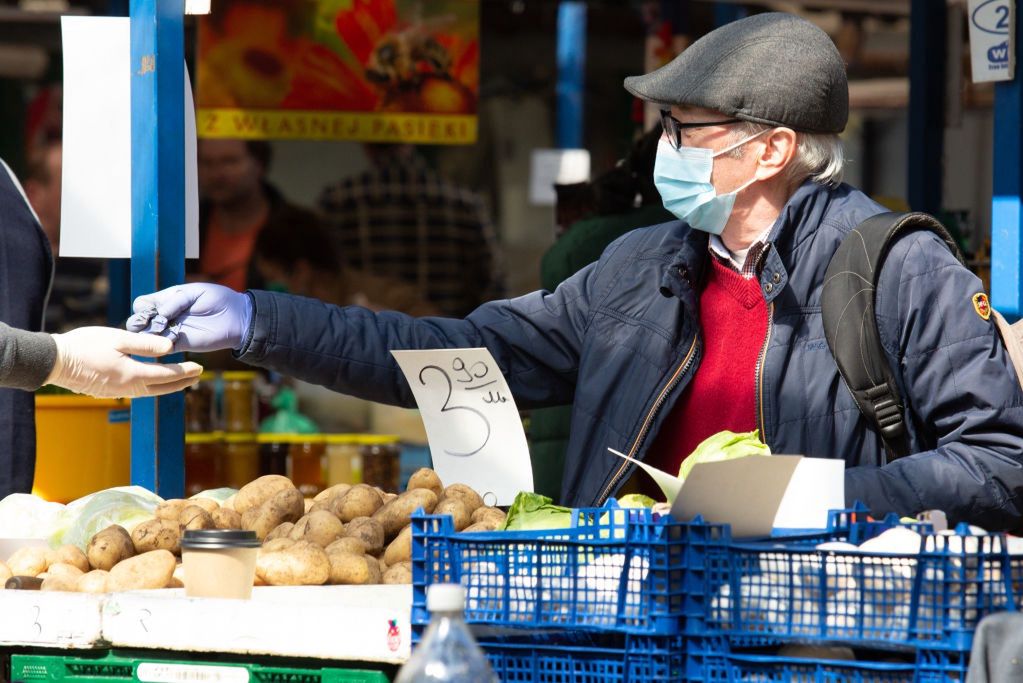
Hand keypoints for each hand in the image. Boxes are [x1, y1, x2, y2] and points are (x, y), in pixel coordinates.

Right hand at [47, 327, 203, 397]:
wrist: (54, 361)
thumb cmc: (84, 345)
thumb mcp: (117, 339)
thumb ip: (145, 344)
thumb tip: (171, 348)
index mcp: (133, 375)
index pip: (167, 375)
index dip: (185, 371)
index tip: (200, 367)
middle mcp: (128, 388)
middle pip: (162, 387)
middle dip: (182, 382)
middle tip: (198, 376)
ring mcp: (118, 392)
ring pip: (151, 391)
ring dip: (168, 386)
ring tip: (182, 380)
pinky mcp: (109, 392)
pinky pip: (138, 391)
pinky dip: (152, 387)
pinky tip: (154, 382)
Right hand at [126, 282, 251, 352]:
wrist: (238, 317)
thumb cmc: (218, 299)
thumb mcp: (195, 291)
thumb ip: (176, 299)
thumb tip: (160, 313)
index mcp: (166, 300)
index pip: (142, 304)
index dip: (142, 307)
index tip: (149, 308)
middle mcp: (165, 317)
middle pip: (139, 321)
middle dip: (139, 322)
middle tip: (148, 322)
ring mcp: (171, 331)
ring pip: (147, 337)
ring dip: (146, 335)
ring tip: (156, 331)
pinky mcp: (180, 345)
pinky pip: (163, 348)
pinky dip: (159, 346)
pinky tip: (163, 342)